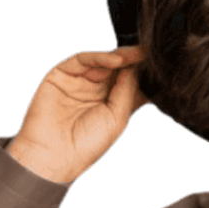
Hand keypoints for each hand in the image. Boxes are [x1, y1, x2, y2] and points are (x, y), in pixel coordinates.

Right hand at [6, 46, 149, 183]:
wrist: (54, 154)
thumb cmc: (86, 144)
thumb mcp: (118, 117)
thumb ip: (127, 90)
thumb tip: (136, 66)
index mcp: (110, 103)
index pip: (127, 81)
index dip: (140, 72)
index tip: (155, 63)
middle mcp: (94, 91)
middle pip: (115, 68)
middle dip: (131, 60)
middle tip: (146, 53)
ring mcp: (77, 81)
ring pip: (100, 61)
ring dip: (119, 56)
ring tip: (134, 55)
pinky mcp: (60, 74)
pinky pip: (81, 59)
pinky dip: (99, 57)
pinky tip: (116, 60)